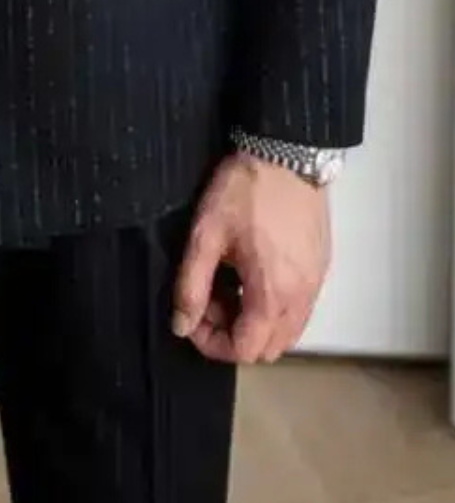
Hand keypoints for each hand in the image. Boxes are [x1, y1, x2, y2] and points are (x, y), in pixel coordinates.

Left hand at [172, 152, 331, 364]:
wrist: (286, 153)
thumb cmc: (247, 190)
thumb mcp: (207, 235)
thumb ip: (191, 285)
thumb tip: (181, 323)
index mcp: (273, 293)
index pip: (246, 350)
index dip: (213, 344)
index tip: (193, 318)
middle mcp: (302, 297)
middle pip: (269, 347)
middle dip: (234, 334)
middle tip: (209, 300)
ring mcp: (316, 282)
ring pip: (286, 330)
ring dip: (255, 321)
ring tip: (228, 285)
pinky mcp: (321, 266)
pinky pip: (300, 307)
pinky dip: (274, 305)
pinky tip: (252, 273)